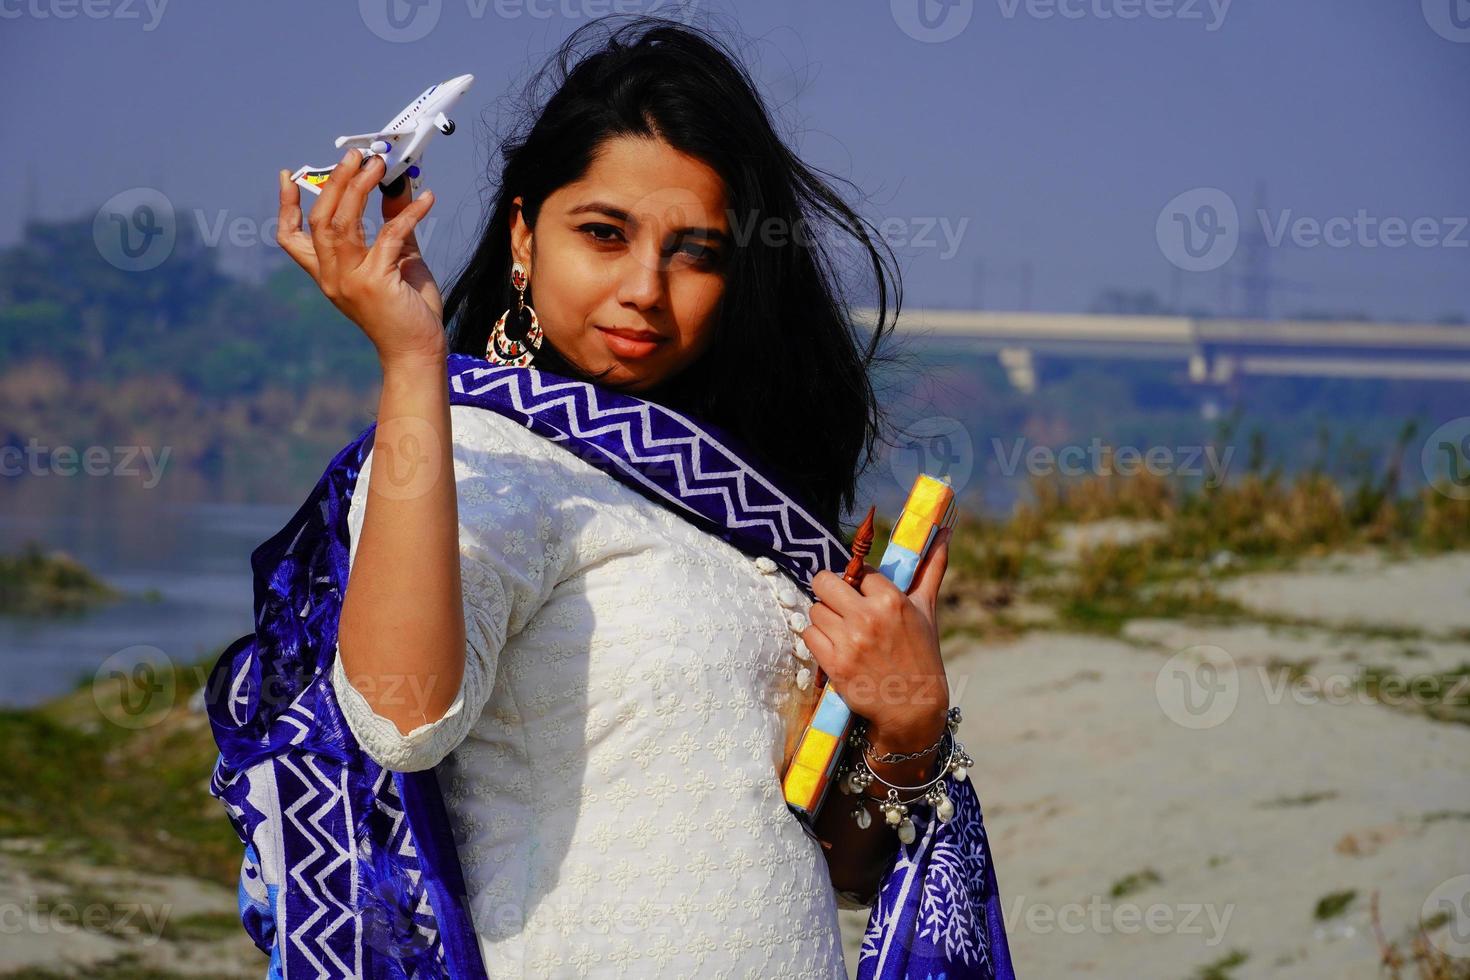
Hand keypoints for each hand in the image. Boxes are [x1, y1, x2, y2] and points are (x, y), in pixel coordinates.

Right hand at [276, 150, 445, 365]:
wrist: (419, 353)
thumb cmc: (408, 311)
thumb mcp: (398, 261)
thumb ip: (392, 226)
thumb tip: (396, 185)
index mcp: (328, 274)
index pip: (290, 238)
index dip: (286, 206)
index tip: (288, 176)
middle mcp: (332, 278)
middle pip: (320, 219)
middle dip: (335, 182)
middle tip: (356, 156)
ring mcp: (351, 281)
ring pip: (343, 224)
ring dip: (361, 188)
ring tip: (379, 165)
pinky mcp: (376, 284)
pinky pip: (390, 236)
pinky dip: (409, 214)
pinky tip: (427, 200)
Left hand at [801, 526, 952, 753]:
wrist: (913, 706)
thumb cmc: (921, 655)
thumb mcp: (927, 611)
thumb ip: (931, 570)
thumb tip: (945, 534)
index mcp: (892, 600)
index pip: (859, 570)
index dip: (859, 581)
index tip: (864, 593)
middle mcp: (868, 618)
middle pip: (825, 582)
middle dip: (831, 591)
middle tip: (841, 604)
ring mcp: (849, 642)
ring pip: (815, 610)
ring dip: (825, 618)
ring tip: (842, 630)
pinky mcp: (834, 665)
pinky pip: (809, 635)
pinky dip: (818, 639)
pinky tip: (835, 646)